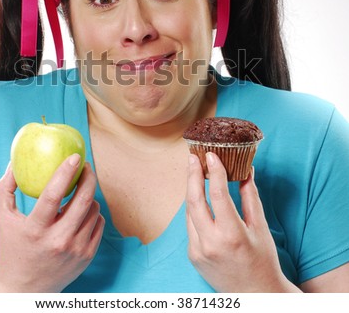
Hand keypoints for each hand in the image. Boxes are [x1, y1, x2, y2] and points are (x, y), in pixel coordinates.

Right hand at [0, 155, 104, 291]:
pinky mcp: (87, 256)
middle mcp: (58, 241)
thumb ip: (5, 188)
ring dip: (88, 195)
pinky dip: (92, 213)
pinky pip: (99, 223)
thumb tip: (15, 162)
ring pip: (93, 210)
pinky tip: (81, 211)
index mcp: (35, 231)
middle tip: (85, 166)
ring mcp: (75, 250)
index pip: (52, 195)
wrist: (23, 288)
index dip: (65, 172)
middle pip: (83, 200)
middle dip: (88, 177)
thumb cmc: (11, 246)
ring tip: (78, 192)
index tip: (74, 156)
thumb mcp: (1, 218)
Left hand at [186, 151, 298, 291]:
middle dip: (192, 175)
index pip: (218, 194)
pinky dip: (194, 209)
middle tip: (193, 157)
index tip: (211, 155)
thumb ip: (250, 197)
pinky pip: (190, 225)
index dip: (214, 171)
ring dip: (191, 190)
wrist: (254, 295)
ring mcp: (198, 250)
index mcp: (231, 234)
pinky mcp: (192, 255)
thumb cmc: (263, 261)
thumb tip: (246, 170)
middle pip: (194, 200)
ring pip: (189, 211)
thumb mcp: (260, 228)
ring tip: (195, 172)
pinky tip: (198, 197)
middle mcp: (210, 243)